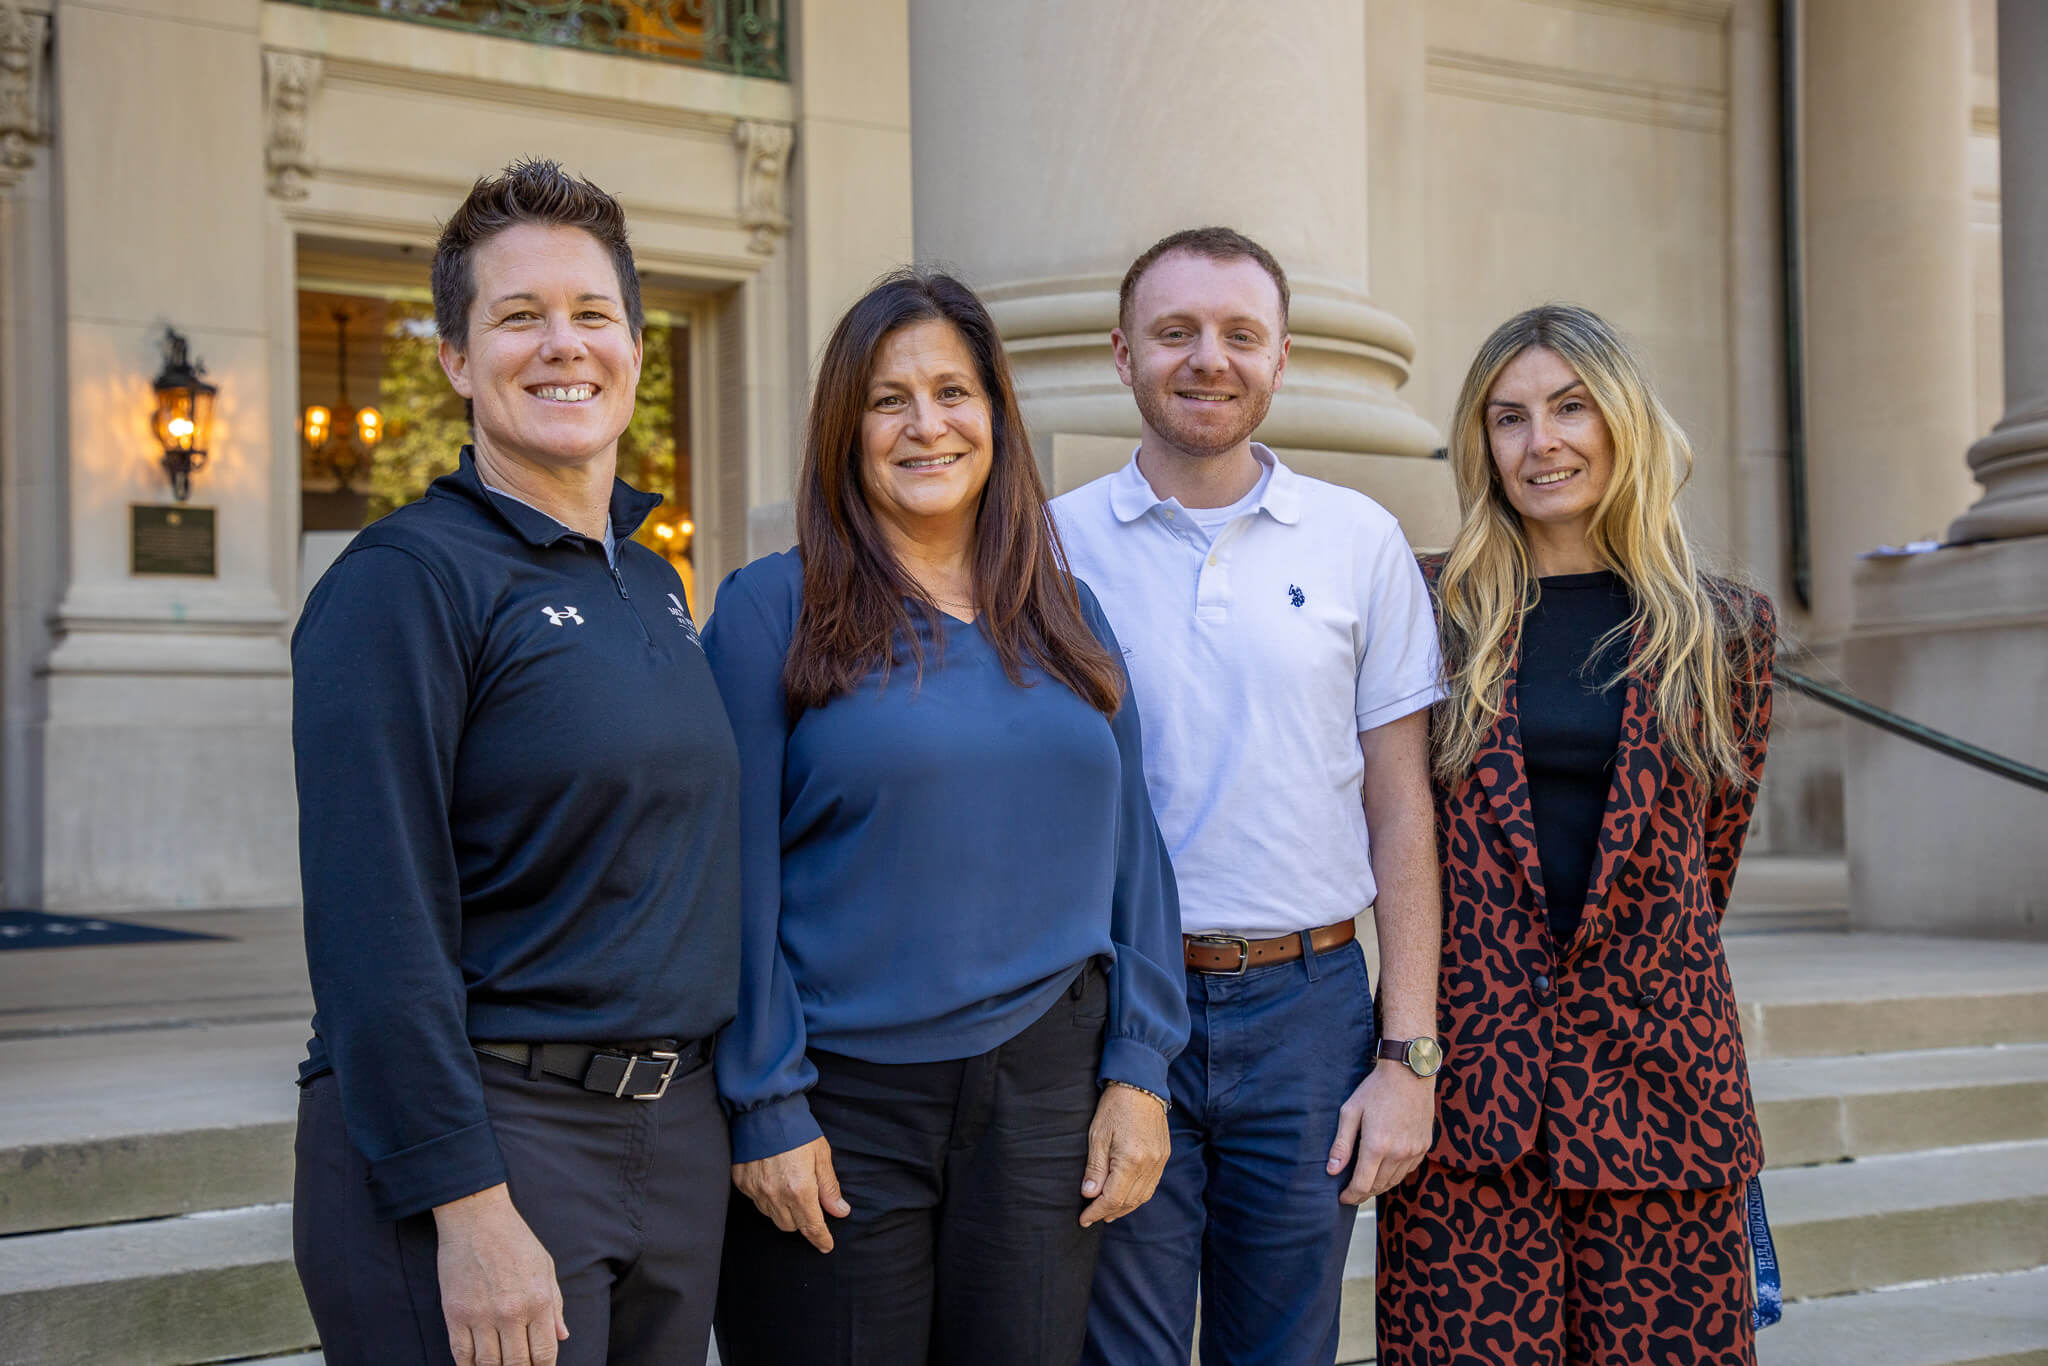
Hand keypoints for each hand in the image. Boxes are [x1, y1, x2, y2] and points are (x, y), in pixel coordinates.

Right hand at [432, 1184, 567, 1365]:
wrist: (476, 1218)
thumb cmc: (515, 1240)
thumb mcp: (545, 1267)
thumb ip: (555, 1304)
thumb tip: (562, 1336)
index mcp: (538, 1301)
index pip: (544, 1352)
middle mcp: (511, 1312)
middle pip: (516, 1364)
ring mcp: (481, 1315)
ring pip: (488, 1364)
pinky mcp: (455, 1314)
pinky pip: (462, 1354)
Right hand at [732, 1136, 850, 1252]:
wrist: (763, 1110)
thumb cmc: (797, 1130)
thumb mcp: (821, 1155)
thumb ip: (829, 1187)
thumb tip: (840, 1211)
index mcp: (800, 1189)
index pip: (811, 1225)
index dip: (820, 1238)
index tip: (826, 1245)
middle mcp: (776, 1195)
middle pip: (790, 1226)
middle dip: (802, 1222)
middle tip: (809, 1207)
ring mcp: (756, 1191)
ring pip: (772, 1217)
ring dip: (784, 1212)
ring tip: (790, 1190)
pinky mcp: (742, 1183)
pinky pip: (757, 1202)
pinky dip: (767, 1199)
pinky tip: (773, 1182)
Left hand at [1079, 1083, 1170, 1226]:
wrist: (1141, 1085)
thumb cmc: (1115, 1107)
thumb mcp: (1097, 1136)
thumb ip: (1095, 1168)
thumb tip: (1089, 1194)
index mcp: (1131, 1160)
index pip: (1113, 1198)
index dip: (1097, 1211)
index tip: (1084, 1219)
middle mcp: (1149, 1165)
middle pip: (1129, 1201)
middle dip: (1109, 1212)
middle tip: (1093, 1217)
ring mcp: (1159, 1161)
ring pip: (1143, 1197)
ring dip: (1125, 1207)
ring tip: (1108, 1212)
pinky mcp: (1164, 1156)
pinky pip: (1152, 1185)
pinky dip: (1138, 1196)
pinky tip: (1126, 1196)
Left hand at [1327, 1063, 1433, 1204]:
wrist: (1409, 1073)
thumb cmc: (1375, 1089)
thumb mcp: (1350, 1112)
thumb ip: (1341, 1144)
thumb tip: (1331, 1171)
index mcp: (1377, 1145)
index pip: (1362, 1184)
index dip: (1350, 1196)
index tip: (1341, 1199)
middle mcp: (1398, 1153)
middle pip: (1378, 1186)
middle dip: (1363, 1193)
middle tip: (1351, 1192)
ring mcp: (1414, 1151)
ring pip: (1394, 1181)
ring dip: (1379, 1186)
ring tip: (1366, 1183)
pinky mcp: (1424, 1146)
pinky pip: (1408, 1170)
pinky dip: (1395, 1174)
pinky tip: (1385, 1168)